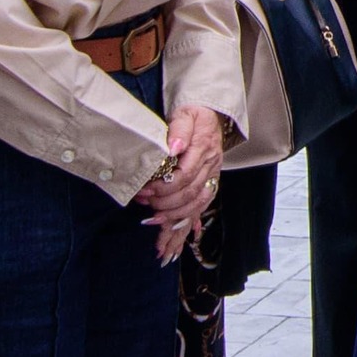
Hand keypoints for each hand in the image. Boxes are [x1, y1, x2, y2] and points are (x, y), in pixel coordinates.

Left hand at [134, 105, 224, 265]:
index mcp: (204, 149)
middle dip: (164, 204)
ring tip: (154, 225)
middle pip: (189, 194)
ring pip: (196, 206)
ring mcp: (211, 177)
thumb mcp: (186, 113)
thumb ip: (179, 128)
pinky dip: (186, 227)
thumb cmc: (196, 114)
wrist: (213, 114)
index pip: (184, 176)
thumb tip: (172, 148)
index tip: (143, 190)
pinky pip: (199, 210)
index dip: (162, 187)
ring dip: (175, 219)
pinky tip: (171, 243)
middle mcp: (211, 167)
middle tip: (143, 205)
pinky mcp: (208, 185)